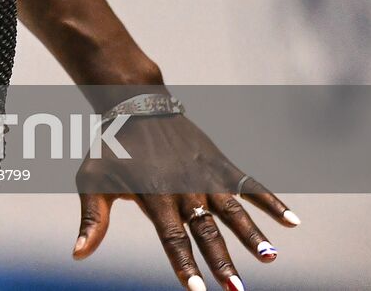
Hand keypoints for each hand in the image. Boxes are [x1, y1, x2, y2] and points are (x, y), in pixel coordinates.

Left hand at [73, 115, 297, 290]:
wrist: (134, 105)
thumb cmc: (110, 147)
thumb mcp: (93, 180)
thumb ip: (92, 219)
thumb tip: (77, 254)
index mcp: (154, 197)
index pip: (172, 238)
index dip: (184, 265)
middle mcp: (184, 189)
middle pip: (206, 231)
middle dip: (222, 262)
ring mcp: (205, 176)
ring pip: (234, 210)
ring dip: (253, 235)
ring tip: (271, 259)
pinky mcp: (219, 164)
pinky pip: (250, 184)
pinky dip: (272, 202)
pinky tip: (293, 223)